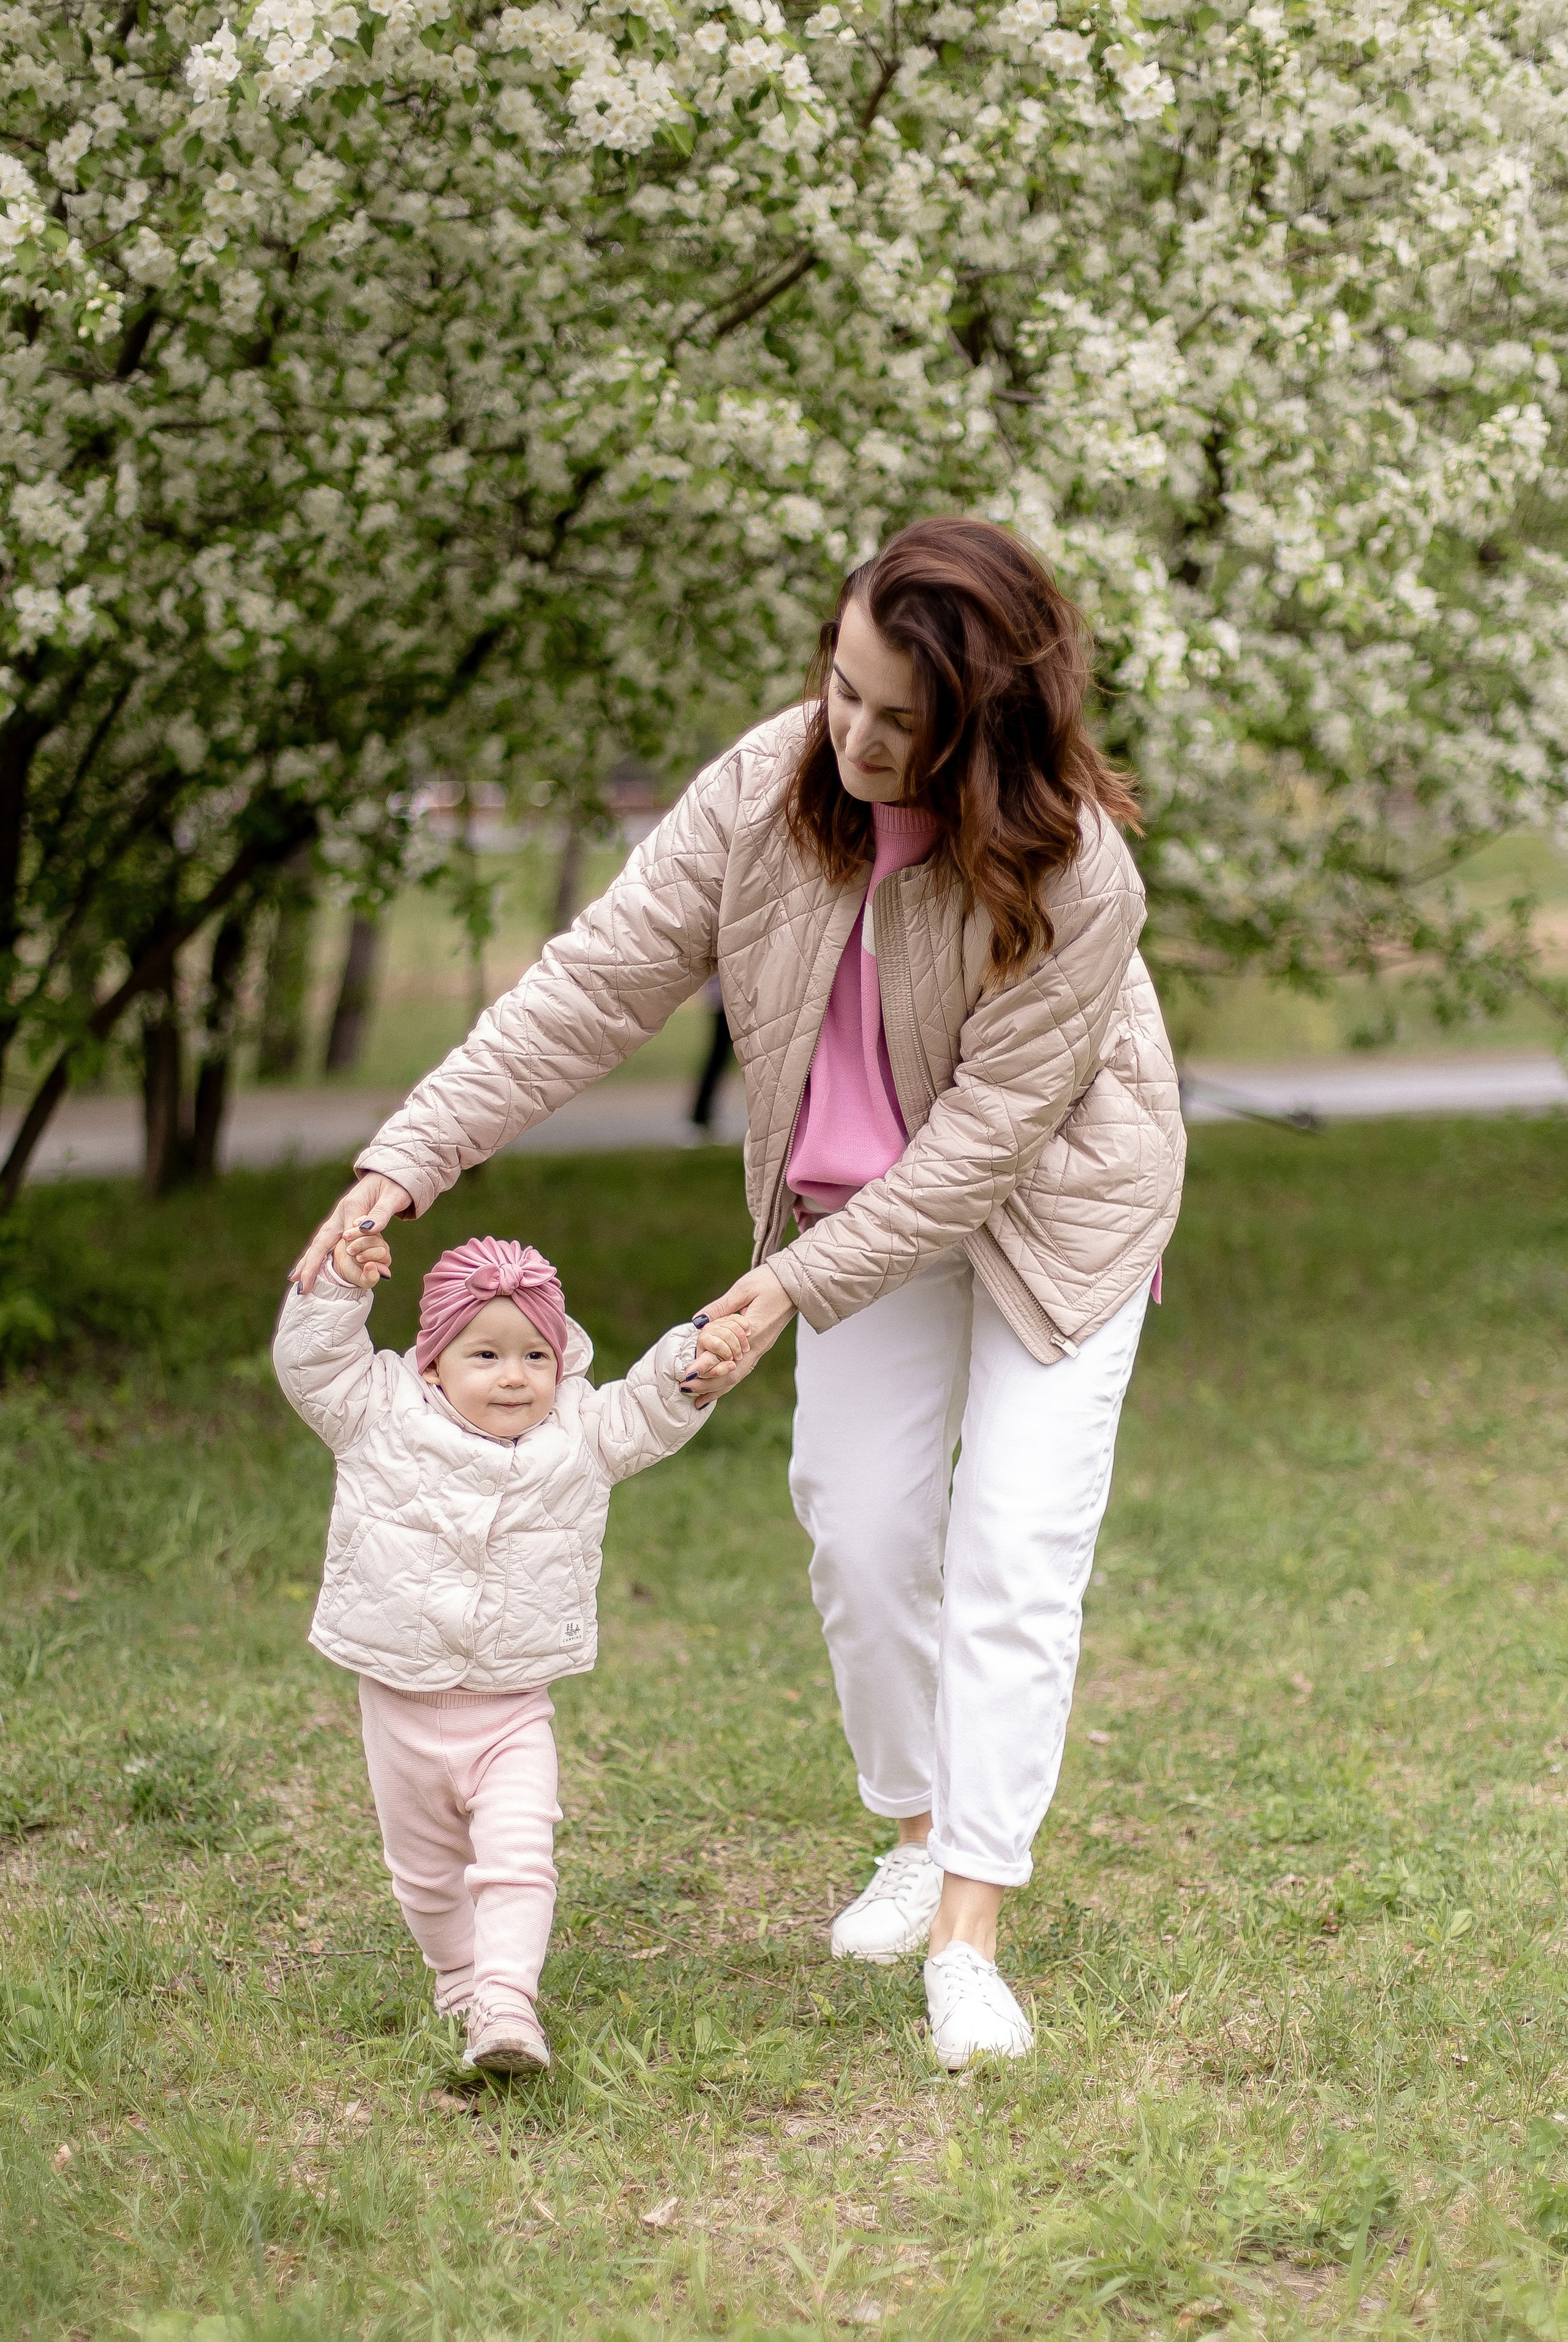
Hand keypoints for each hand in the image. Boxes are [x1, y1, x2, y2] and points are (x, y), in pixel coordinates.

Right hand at [291, 1172, 412, 1292]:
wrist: (389, 1175)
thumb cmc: (393, 1187)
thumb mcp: (392, 1198)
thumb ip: (380, 1214)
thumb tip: (367, 1230)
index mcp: (352, 1206)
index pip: (345, 1233)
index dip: (347, 1248)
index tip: (346, 1261)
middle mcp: (340, 1213)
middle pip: (321, 1240)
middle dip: (310, 1262)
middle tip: (297, 1281)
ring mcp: (338, 1218)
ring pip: (320, 1242)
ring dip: (307, 1261)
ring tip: (294, 1279)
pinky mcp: (341, 1222)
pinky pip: (326, 1243)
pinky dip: (315, 1256)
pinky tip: (308, 1268)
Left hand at [680, 1264, 794, 1394]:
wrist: (798, 1284)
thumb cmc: (770, 1282)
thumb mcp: (743, 1290)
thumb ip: (720, 1308)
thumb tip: (697, 1322)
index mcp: (753, 1332)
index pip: (726, 1358)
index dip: (706, 1370)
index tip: (687, 1376)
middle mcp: (758, 1345)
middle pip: (733, 1375)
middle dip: (709, 1386)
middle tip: (686, 1390)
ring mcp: (761, 1347)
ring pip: (739, 1375)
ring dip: (718, 1388)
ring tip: (699, 1399)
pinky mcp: (762, 1344)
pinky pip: (744, 1368)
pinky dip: (729, 1379)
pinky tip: (718, 1385)